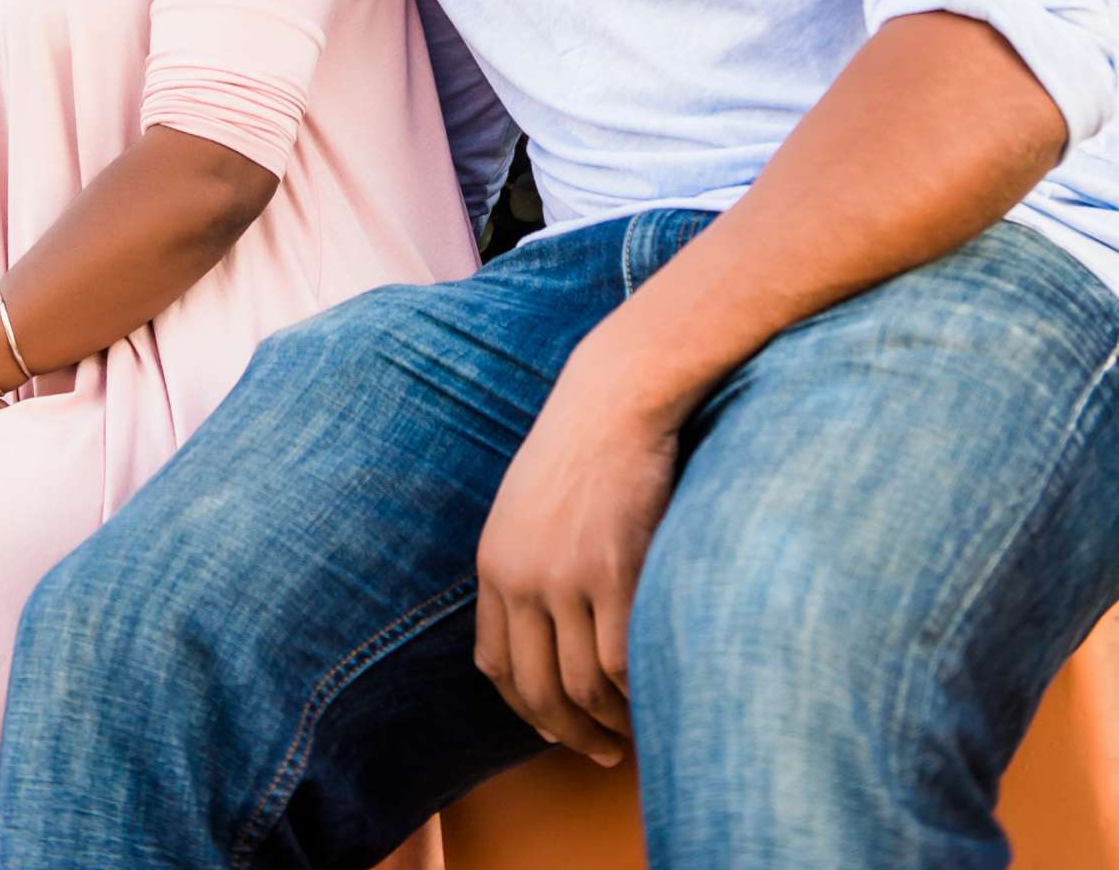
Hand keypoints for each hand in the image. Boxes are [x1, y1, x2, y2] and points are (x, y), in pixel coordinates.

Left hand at [474, 340, 681, 762]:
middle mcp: (521, 577)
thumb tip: (546, 630)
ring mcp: (567, 577)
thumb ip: (527, 563)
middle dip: (571, 734)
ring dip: (610, 724)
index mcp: (494, 563)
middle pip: (538, 691)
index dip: (528, 709)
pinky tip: (655, 698)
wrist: (616, 396)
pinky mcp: (616, 572)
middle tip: (603, 752)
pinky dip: (638, 695)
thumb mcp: (528, 505)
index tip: (558, 727)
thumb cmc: (583, 446)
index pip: (497, 667)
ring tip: (635, 731)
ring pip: (584, 687)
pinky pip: (623, 663)